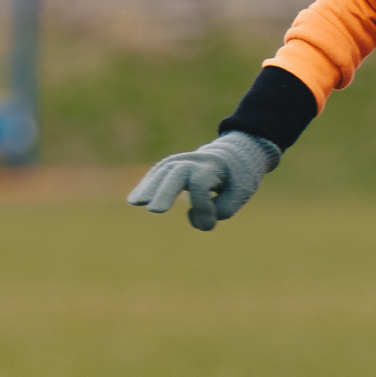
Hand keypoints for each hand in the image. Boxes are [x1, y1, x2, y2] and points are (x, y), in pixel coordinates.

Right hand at [126, 131, 279, 230]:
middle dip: (165, 192)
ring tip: (135, 203)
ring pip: (162, 172)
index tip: (210, 223)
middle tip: (155, 211)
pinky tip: (135, 200)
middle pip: (176, 174)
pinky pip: (157, 174)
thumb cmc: (238, 177)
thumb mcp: (240, 194)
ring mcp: (181, 160)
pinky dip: (147, 185)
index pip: (201, 185)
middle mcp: (195, 161)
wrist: (235, 153)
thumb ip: (222, 209)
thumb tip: (192, 215)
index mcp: (214, 167)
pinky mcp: (172, 165)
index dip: (203, 207)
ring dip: (149, 187)